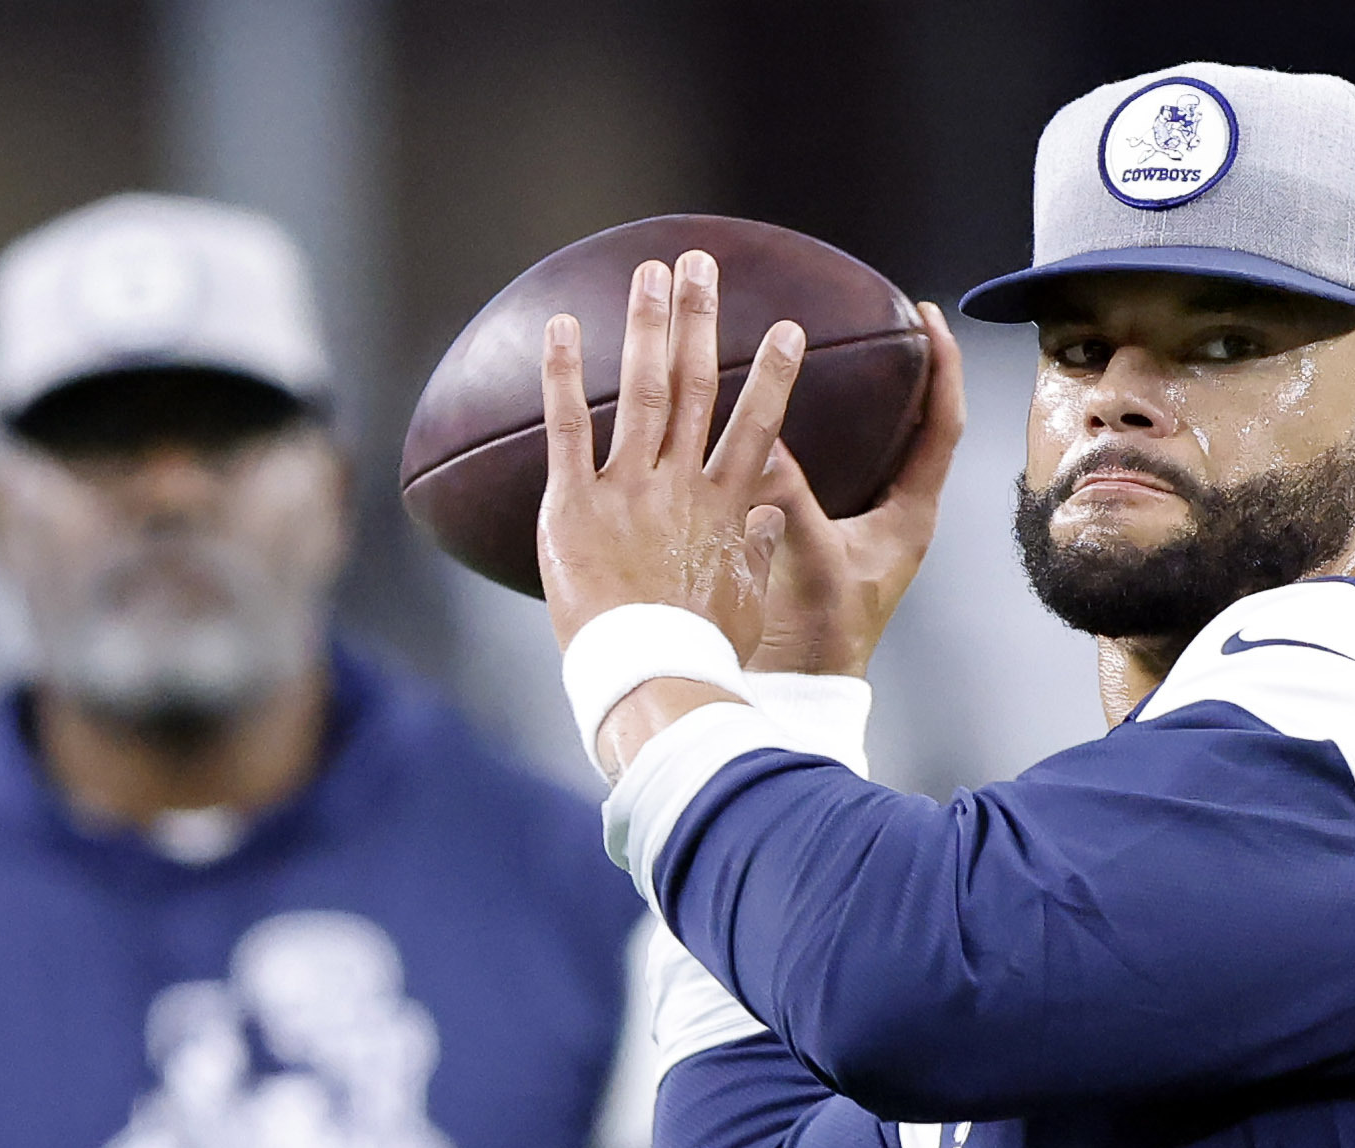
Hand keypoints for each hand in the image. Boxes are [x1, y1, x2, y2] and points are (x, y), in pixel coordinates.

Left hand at [535, 250, 806, 658]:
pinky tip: (564, 325)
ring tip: (649, 271)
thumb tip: (768, 518)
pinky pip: (567, 428)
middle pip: (697, 386)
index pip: (758, 424)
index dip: (774, 373)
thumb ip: (756, 552)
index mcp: (727, 507)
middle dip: (701, 319)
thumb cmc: (700, 651)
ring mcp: (628, 490)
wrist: (647, 677)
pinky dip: (566, 374)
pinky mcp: (574, 505)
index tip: (790, 329)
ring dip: (646, 326)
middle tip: (701, 263)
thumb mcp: (743, 602)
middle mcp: (681, 485)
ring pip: (642, 391)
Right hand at [746, 301, 966, 677]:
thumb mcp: (812, 564)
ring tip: (852, 352)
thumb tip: (766, 440)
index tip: (931, 317)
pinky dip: (832, 431)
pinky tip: (797, 411)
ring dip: (876, 399)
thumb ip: (793, 501)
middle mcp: (898, 515)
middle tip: (893, 320)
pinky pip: (843, 466)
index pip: (944, 426)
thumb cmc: (820, 641)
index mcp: (911, 517)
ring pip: (884, 444)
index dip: (944, 368)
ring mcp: (870, 524)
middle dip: (913, 370)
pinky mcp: (837, 533)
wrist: (801, 690)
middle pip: (921, 425)